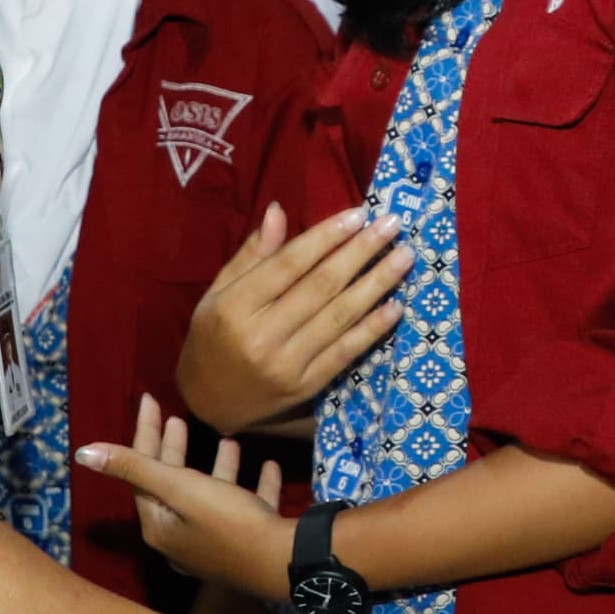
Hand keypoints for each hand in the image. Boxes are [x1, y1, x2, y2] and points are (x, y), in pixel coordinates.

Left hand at [82, 397, 297, 599]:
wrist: (282, 563)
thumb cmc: (227, 521)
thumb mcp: (179, 489)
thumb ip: (134, 468)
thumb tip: (82, 453)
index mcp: (159, 524)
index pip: (141, 471)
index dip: (145, 433)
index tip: (149, 400)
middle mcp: (180, 537)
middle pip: (171, 484)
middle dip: (174, 449)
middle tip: (177, 416)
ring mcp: (213, 543)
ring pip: (210, 496)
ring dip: (217, 467)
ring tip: (228, 440)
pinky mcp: (244, 544)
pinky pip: (245, 508)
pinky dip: (253, 486)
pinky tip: (267, 466)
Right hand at [177, 205, 410, 431]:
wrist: (210, 403)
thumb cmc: (213, 338)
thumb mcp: (218, 292)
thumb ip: (251, 255)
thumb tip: (278, 211)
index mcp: (234, 307)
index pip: (289, 264)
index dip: (327, 237)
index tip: (359, 214)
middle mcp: (261, 336)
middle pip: (320, 286)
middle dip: (361, 252)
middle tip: (392, 226)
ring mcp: (287, 364)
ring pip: (339, 317)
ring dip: (377, 284)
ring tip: (404, 258)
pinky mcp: (307, 386)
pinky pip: (345, 352)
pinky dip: (372, 329)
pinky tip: (395, 306)